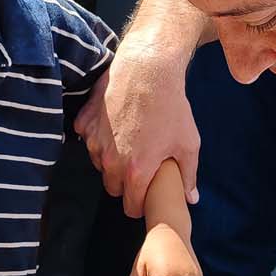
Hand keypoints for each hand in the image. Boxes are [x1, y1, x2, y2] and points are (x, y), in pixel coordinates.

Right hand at [75, 54, 200, 219]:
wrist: (147, 69)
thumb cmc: (171, 107)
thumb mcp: (188, 143)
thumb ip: (188, 176)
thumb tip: (191, 199)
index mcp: (136, 171)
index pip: (130, 207)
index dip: (140, 204)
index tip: (145, 195)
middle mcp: (110, 161)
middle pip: (113, 188)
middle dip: (125, 184)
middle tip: (140, 167)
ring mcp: (95, 141)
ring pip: (99, 165)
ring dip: (110, 161)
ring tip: (129, 142)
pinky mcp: (85, 123)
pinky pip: (89, 140)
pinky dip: (100, 137)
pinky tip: (116, 125)